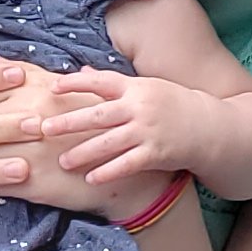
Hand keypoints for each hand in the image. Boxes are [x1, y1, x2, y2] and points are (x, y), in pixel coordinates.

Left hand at [33, 66, 203, 192]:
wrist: (209, 127)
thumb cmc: (172, 105)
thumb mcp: (145, 87)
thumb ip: (113, 84)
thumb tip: (82, 70)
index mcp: (135, 87)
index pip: (100, 81)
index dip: (76, 83)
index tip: (53, 87)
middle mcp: (139, 107)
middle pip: (97, 115)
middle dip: (68, 122)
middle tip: (42, 129)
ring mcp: (147, 131)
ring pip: (108, 143)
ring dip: (83, 153)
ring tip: (62, 162)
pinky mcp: (156, 154)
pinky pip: (127, 165)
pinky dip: (108, 172)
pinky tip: (91, 179)